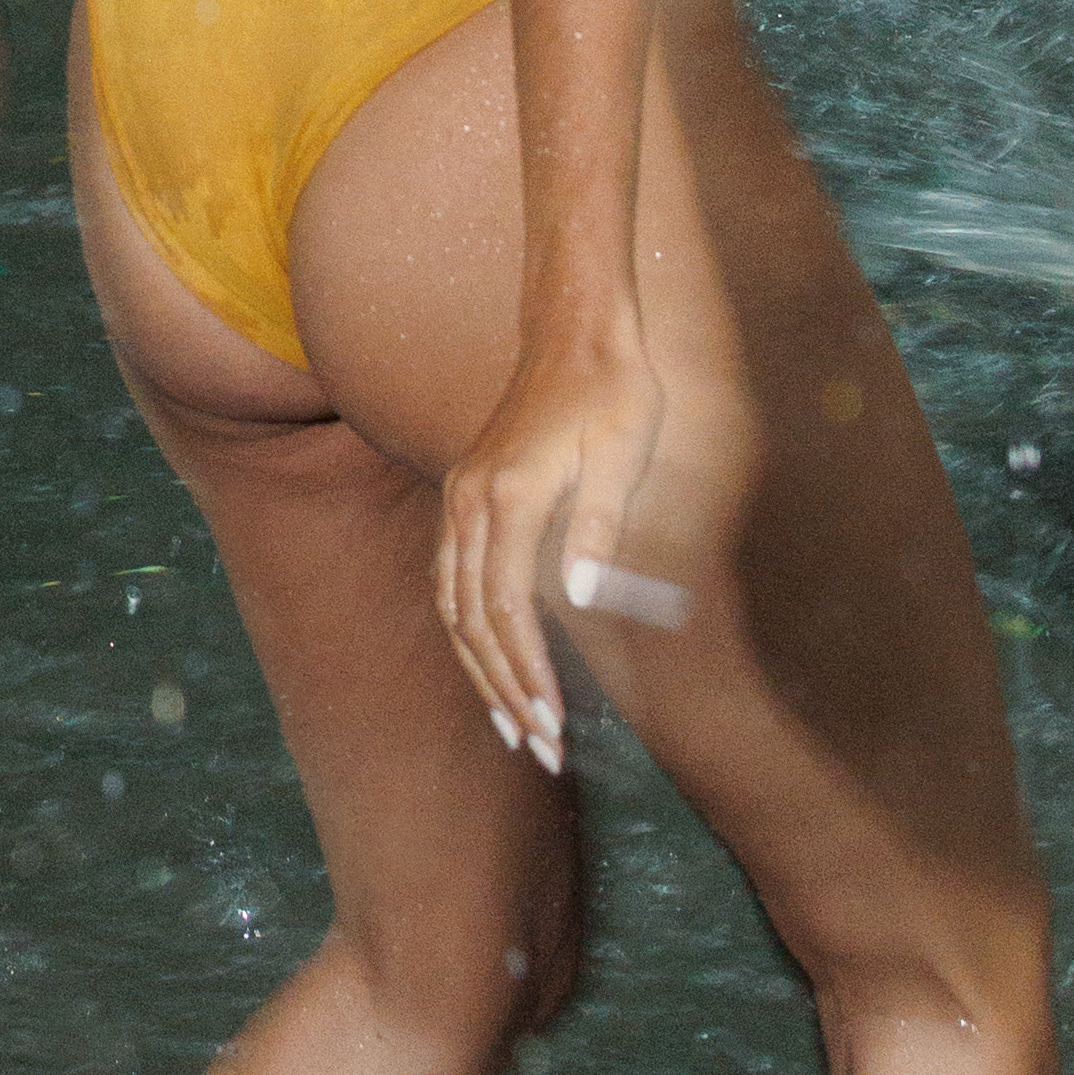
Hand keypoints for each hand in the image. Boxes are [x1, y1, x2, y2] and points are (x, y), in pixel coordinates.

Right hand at [433, 324, 672, 773]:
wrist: (575, 326)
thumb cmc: (613, 389)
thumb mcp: (623, 451)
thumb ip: (598, 524)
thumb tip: (581, 600)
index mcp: (510, 496)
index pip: (508, 611)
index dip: (528, 674)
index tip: (553, 726)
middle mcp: (472, 501)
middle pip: (472, 618)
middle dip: (503, 688)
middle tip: (538, 747)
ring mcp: (462, 495)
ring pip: (453, 603)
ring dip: (479, 668)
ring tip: (510, 723)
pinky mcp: (466, 491)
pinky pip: (450, 578)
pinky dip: (465, 629)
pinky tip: (487, 659)